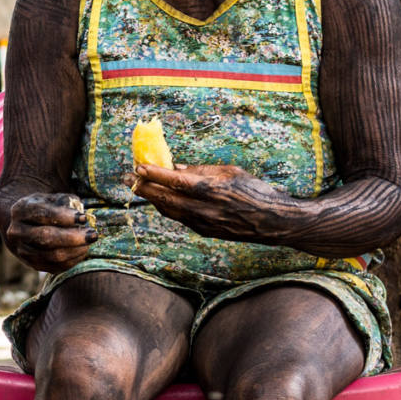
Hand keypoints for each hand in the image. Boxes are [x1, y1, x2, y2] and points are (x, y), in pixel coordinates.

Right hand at [4, 191, 95, 271]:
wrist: (26, 224)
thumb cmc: (45, 208)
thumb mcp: (52, 198)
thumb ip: (66, 202)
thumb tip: (81, 215)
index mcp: (20, 210)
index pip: (43, 214)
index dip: (65, 217)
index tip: (84, 218)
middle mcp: (17, 232)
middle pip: (46, 237)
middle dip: (73, 237)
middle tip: (92, 234)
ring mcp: (22, 250)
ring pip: (51, 255)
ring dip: (75, 250)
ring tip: (89, 242)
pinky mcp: (32, 265)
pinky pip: (55, 267)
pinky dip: (72, 260)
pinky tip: (82, 251)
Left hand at [130, 163, 288, 242]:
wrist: (272, 221)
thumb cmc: (254, 190)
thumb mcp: (230, 172)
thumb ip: (201, 170)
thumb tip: (174, 167)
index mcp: (212, 189)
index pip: (176, 181)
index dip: (155, 174)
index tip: (139, 167)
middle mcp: (205, 209)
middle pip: (165, 199)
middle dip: (144, 188)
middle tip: (128, 178)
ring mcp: (204, 223)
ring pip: (169, 211)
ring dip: (152, 199)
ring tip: (139, 187)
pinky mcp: (206, 232)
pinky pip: (180, 218)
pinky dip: (167, 207)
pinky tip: (160, 199)